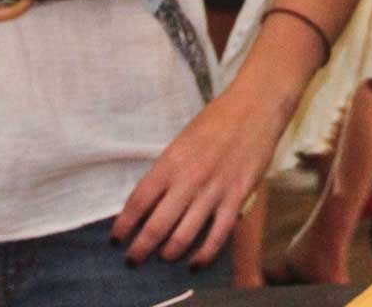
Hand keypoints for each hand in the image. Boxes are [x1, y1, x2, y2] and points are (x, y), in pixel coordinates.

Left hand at [113, 77, 289, 269]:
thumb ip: (168, 171)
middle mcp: (189, 179)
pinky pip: (218, 236)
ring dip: (169, 254)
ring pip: (184, 236)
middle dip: (140, 249)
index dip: (124, 225)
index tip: (116, 239)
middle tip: (133, 260)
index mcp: (170, 162)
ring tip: (164, 258)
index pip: (138, 202)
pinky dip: (204, 255)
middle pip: (156, 226)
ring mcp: (214, 190)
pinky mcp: (237, 197)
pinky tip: (195, 263)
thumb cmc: (216, 121)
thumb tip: (150, 202)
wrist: (255, 107)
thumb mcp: (182, 141)